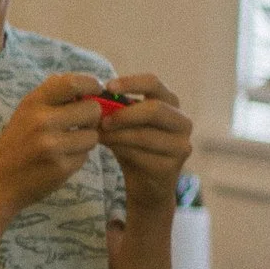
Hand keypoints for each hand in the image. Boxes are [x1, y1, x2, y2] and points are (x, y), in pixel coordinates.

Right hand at [0, 73, 104, 214]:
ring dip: (86, 140)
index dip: (91, 84)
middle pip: (92, 110)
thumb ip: (51, 96)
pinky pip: (85, 156)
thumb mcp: (24, 112)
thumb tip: (83, 83)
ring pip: (93, 135)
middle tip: (81, 124)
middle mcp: (42, 121)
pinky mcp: (61, 167)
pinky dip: (77, 157)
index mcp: (33, 103)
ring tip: (69, 144)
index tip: (97, 90)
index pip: (72, 83)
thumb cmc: (15, 144)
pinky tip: (61, 159)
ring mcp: (52, 145)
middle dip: (92, 117)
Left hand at [95, 74, 192, 204]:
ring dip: (117, 135)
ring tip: (98, 135)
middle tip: (101, 121)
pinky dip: (121, 150)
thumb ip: (114, 111)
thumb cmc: (133, 147)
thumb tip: (87, 97)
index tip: (108, 87)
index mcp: (171, 103)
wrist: (147, 185)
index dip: (131, 83)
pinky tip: (109, 148)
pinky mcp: (172, 166)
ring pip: (145, 134)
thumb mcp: (124, 125)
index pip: (154, 83)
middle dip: (124, 114)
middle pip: (154, 109)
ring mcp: (180, 144)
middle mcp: (182, 121)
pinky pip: (142, 155)